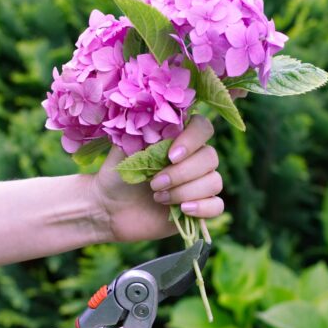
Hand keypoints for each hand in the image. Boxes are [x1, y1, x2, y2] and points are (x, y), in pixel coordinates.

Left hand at [90, 116, 223, 241]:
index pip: (203, 128)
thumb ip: (143, 131)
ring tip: (158, 198)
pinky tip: (182, 209)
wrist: (110, 210)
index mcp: (179, 140)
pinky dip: (202, 207)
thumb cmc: (118, 177)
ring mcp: (199, 185)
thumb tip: (157, 116)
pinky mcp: (200, 208)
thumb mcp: (124, 150)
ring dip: (186, 191)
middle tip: (154, 184)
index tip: (170, 156)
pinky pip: (217, 205)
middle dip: (182, 173)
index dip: (192, 139)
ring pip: (214, 182)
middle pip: (211, 157)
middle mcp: (194, 160)